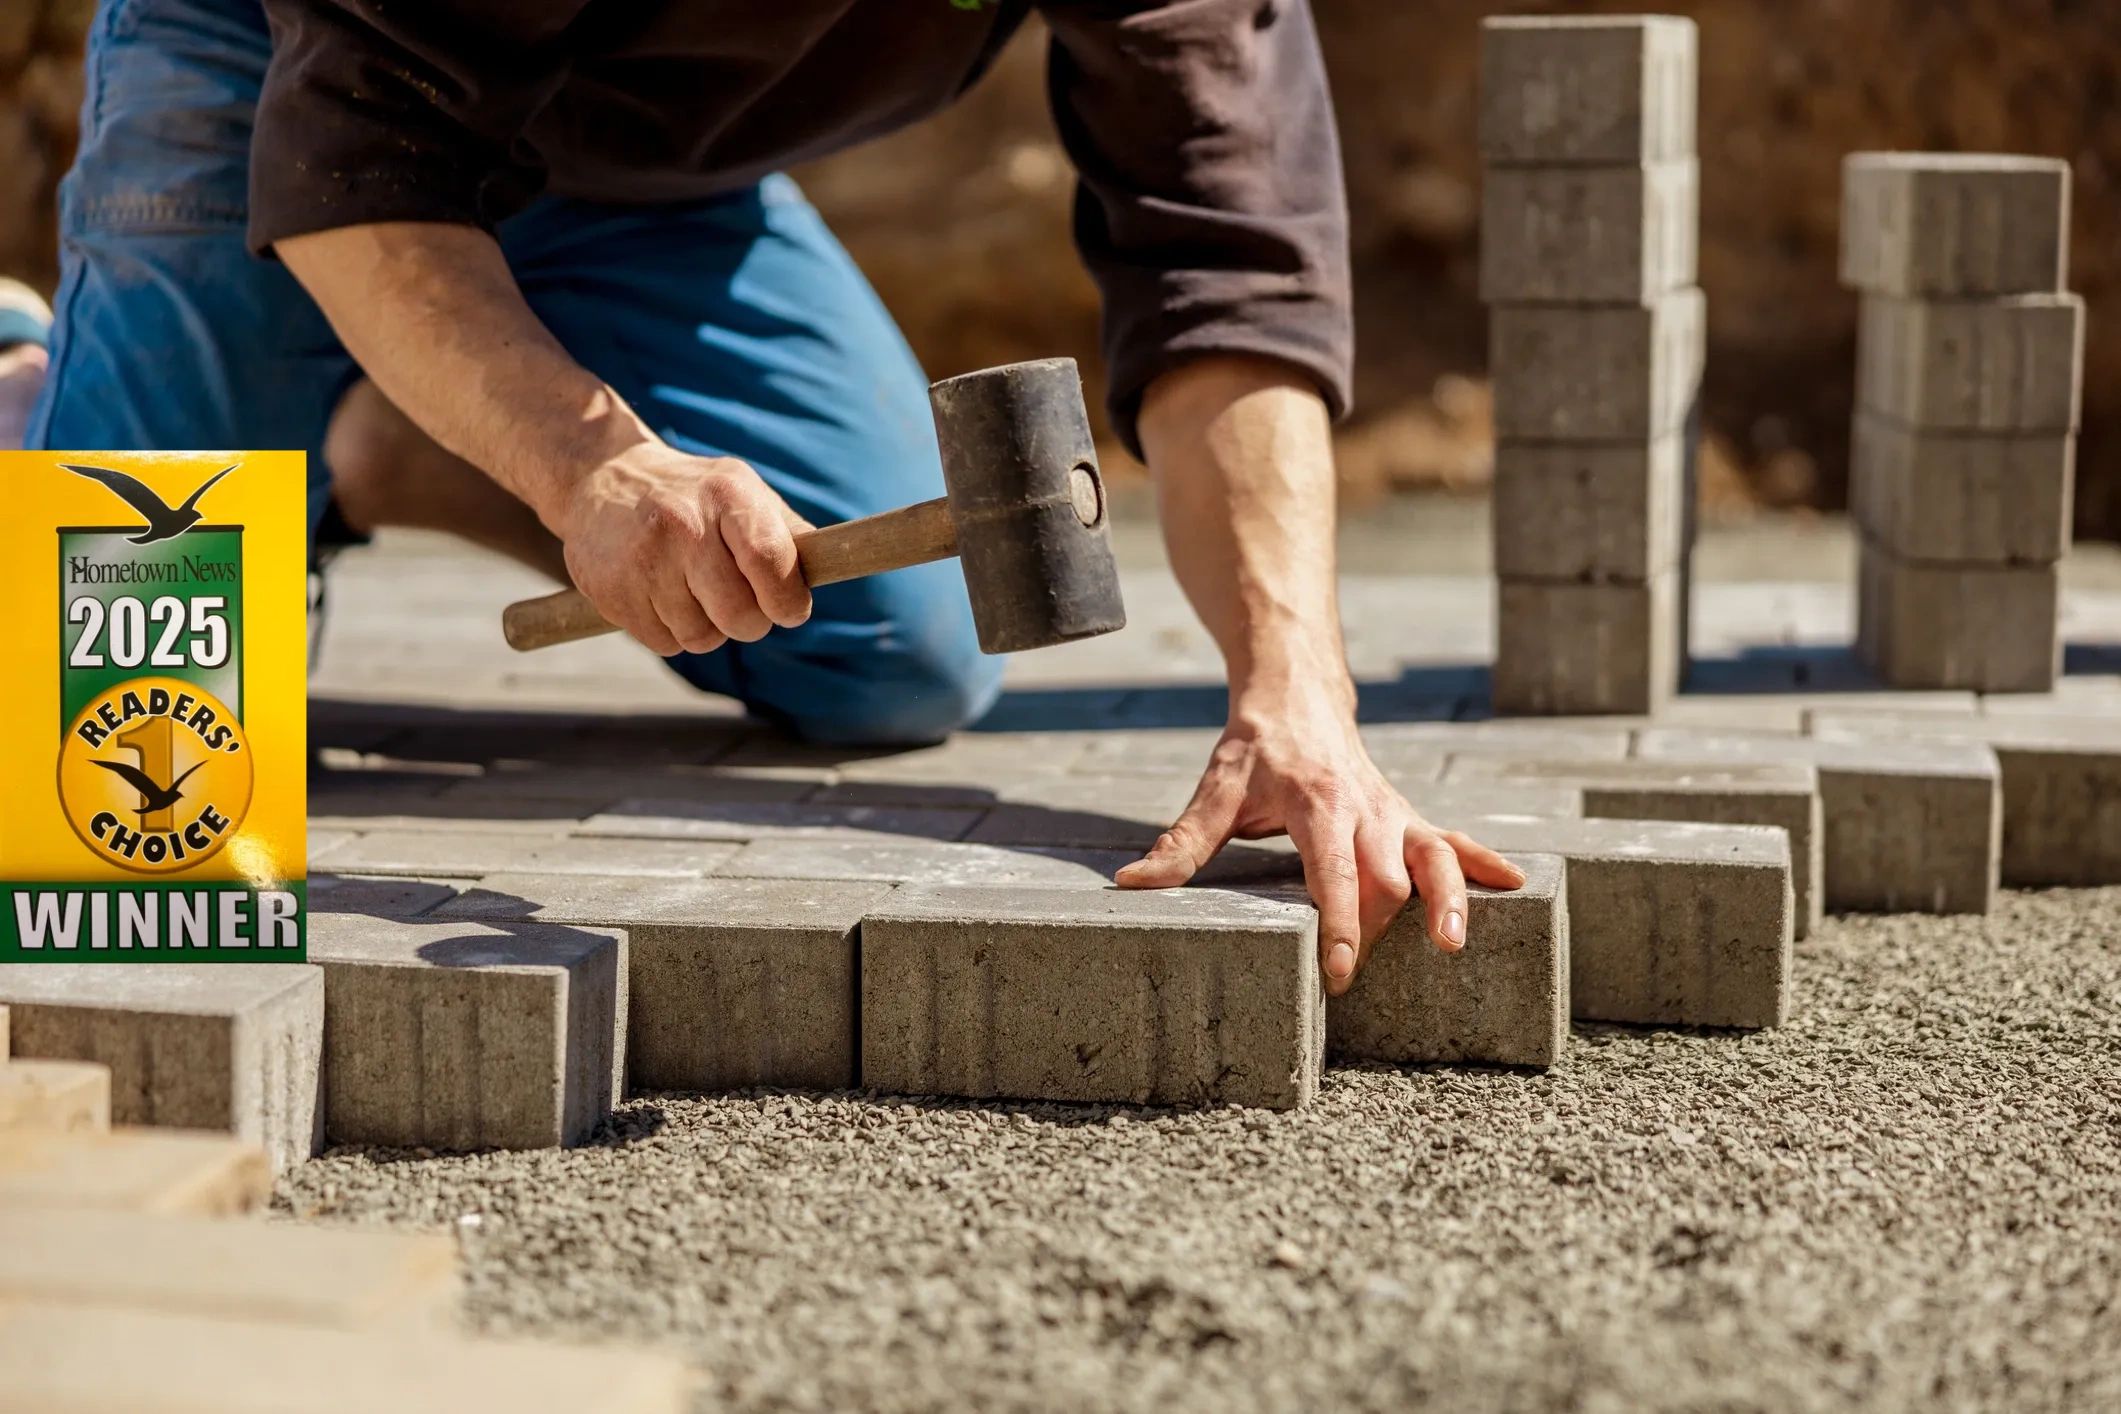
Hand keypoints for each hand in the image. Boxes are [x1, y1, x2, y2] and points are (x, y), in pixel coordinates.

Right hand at [552, 444, 813, 656]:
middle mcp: (682, 524)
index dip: (789, 601)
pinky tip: (660, 595)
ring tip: (691, 589)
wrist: (602, 478)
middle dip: (750, 621)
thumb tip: (835, 564)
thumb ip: (789, 533)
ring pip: (702, 638)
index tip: (789, 609)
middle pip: (740, 618)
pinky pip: (666, 644)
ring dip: (707, 627)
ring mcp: (642, 559)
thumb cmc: (694, 494)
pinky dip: (672, 633)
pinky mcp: (610, 591)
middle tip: (739, 603)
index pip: (771, 564)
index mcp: (726, 495)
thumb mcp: (742, 491)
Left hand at [1114, 684, 1526, 996]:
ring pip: (1434, 857)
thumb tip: (1133, 885)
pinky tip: (1514, 885)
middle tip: (1362, 978)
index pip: (1335, 873)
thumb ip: (1182, 842)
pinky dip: (1482, 862)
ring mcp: (1393, 811)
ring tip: (1453, 945)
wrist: (1299, 692)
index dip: (1341, 925)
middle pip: (1388, 877)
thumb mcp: (1216, 788)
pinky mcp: (1408, 815)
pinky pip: (1451, 840)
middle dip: (1382, 929)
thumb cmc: (1256, 747)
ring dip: (1450, 901)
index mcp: (1318, 804)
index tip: (1338, 973)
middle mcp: (1365, 808)